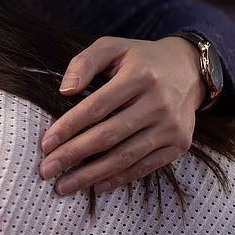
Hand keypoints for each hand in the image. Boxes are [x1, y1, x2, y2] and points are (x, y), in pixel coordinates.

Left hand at [39, 36, 201, 194]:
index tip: (45, 144)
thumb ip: (85, 62)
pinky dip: (119, 179)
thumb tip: (65, 90)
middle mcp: (159, 103)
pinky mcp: (180, 144)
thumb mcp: (112, 47)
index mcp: (140, 77)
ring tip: (63, 186)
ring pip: (125, 156)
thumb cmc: (140, 59)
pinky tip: (96, 186)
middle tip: (45, 170)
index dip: (68, 127)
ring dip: (91, 175)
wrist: (190, 70)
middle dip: (72, 156)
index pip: (96, 108)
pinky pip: (145, 166)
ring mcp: (172, 126)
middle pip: (108, 136)